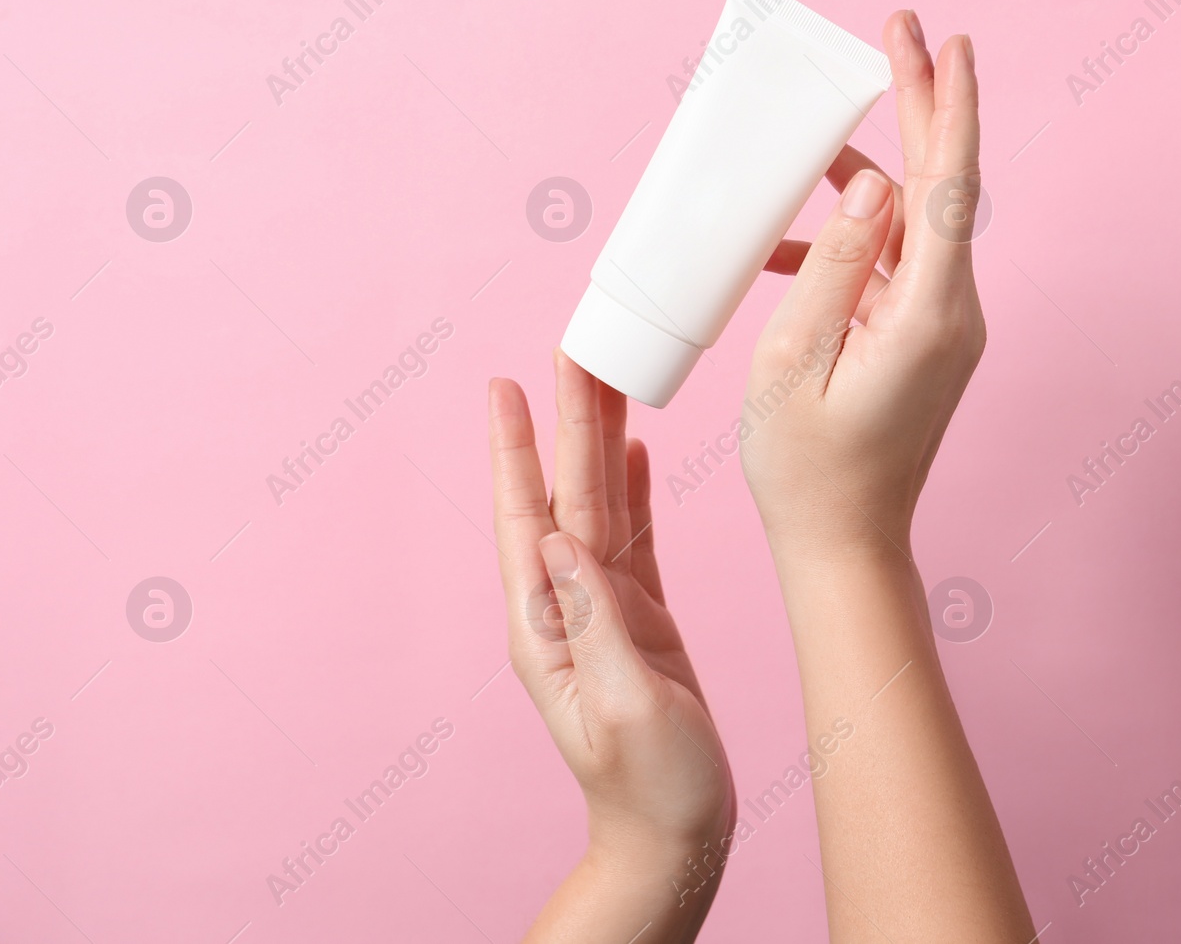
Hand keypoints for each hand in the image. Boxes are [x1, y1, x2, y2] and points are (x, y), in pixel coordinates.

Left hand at [489, 352, 733, 940]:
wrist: (674, 833)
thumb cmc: (652, 786)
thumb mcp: (622, 706)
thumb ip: (594, 621)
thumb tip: (561, 538)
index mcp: (548, 626)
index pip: (527, 518)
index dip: (517, 450)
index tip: (506, 385)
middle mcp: (567, 606)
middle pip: (566, 494)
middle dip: (567, 421)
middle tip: (573, 347)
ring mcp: (602, 608)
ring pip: (601, 505)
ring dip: (601, 441)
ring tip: (605, 377)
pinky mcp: (639, 616)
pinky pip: (633, 537)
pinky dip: (634, 489)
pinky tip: (635, 449)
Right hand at [744, 12, 983, 562]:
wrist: (844, 546)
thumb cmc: (807, 471)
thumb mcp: (792, 363)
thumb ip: (833, 269)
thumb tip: (872, 189)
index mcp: (928, 316)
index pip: (950, 186)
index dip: (947, 105)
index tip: (944, 40)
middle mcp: (953, 313)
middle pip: (942, 186)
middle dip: (919, 105)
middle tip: (897, 30)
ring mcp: (942, 326)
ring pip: (912, 223)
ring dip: (864, 182)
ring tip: (808, 147)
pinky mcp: (923, 339)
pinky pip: (890, 267)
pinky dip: (847, 245)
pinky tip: (786, 249)